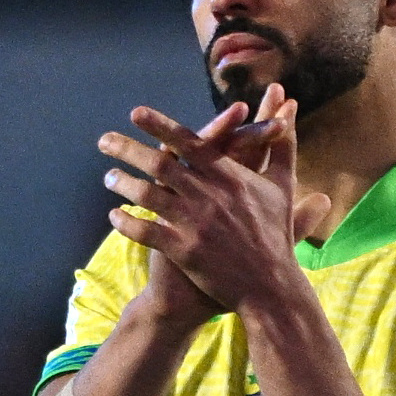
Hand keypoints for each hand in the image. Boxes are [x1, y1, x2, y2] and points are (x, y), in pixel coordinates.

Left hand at [100, 92, 301, 310]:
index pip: (189, 143)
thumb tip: (291, 106)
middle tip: (103, 140)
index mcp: (230, 177)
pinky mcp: (184, 252)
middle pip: (160, 164)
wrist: (271, 288)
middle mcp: (209, 196)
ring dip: (123, 183)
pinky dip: (127, 222)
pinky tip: (114, 216)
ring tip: (108, 176)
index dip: (161, 126)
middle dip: (127, 149)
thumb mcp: (284, 185)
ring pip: (148, 195)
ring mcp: (195, 224)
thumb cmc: (276, 235)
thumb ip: (284, 144)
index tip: (135, 113)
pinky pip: (146, 232)